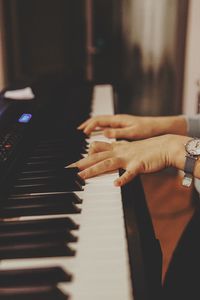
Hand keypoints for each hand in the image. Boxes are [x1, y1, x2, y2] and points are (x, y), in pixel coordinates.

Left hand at [68, 134, 190, 185]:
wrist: (165, 146)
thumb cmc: (148, 149)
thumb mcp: (128, 148)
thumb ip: (116, 150)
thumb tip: (105, 153)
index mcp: (118, 148)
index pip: (97, 150)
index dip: (85, 156)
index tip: (73, 163)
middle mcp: (120, 151)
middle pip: (97, 157)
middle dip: (83, 163)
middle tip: (69, 169)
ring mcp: (129, 158)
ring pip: (108, 163)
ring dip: (94, 169)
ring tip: (82, 176)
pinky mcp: (139, 165)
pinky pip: (130, 173)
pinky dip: (123, 178)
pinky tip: (116, 184)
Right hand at [78, 114, 186, 138]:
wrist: (159, 127)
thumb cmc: (148, 129)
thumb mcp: (133, 132)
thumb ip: (118, 133)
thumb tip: (104, 133)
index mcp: (118, 120)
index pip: (99, 120)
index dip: (89, 126)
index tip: (83, 133)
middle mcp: (118, 120)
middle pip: (98, 119)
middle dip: (87, 124)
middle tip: (78, 130)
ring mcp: (120, 123)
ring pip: (102, 123)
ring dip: (92, 126)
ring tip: (85, 132)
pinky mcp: (123, 127)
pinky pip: (107, 126)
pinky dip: (100, 129)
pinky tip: (99, 135)